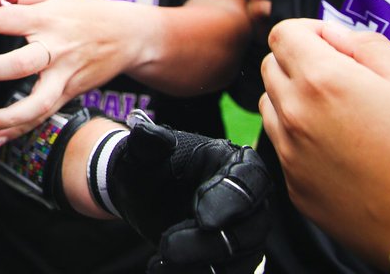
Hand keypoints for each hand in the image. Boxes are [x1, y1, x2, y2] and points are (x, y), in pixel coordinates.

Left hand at [0, 0, 145, 143]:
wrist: (129, 35)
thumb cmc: (88, 10)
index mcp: (47, 18)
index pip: (3, 20)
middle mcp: (55, 48)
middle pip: (18, 63)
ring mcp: (64, 75)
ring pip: (36, 102)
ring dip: (5, 118)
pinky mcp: (70, 93)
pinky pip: (44, 115)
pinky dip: (20, 130)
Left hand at [106, 112, 270, 272]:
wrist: (139, 192)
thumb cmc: (149, 165)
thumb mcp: (144, 151)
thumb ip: (148, 140)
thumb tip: (143, 129)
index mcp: (235, 163)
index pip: (251, 182)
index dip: (231, 202)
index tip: (203, 218)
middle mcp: (248, 200)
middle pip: (250, 230)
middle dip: (210, 244)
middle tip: (168, 246)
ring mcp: (241, 232)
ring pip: (239, 260)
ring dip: (201, 266)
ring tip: (161, 261)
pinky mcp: (229, 259)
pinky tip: (160, 269)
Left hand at [260, 18, 389, 268]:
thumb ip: (370, 47)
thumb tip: (336, 34)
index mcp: (323, 82)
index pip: (282, 33)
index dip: (309, 32)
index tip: (333, 44)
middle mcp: (295, 115)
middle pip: (271, 66)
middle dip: (300, 62)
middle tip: (342, 78)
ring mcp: (289, 153)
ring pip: (271, 105)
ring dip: (295, 98)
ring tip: (341, 114)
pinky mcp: (293, 185)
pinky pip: (281, 146)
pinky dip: (299, 137)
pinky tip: (340, 148)